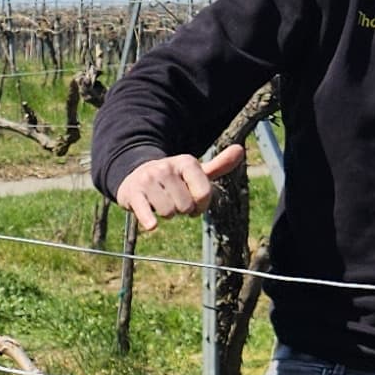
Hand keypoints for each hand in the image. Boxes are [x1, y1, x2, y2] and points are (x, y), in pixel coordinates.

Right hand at [116, 142, 245, 236]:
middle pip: (185, 206)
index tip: (194, 202)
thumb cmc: (173, 178)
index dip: (201, 206)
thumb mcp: (195, 171)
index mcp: (186, 162)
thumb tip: (241, 150)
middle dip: (182, 210)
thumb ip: (219, 165)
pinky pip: (146, 215)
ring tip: (160, 203)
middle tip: (174, 202)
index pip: (204, 194)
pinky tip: (152, 224)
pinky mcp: (133, 194)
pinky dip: (150, 222)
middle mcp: (166, 167)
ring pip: (168, 213)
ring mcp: (148, 180)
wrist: (135, 174)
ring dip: (167, 215)